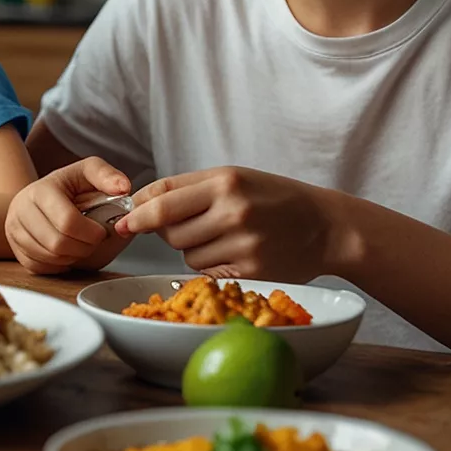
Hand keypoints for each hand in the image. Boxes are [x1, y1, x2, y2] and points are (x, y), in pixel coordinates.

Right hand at [5, 156, 131, 273]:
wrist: (42, 197)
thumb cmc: (69, 187)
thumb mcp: (88, 172)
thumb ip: (107, 176)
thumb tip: (123, 187)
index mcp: (41, 190)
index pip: (67, 221)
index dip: (91, 233)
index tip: (101, 231)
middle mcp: (21, 209)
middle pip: (57, 243)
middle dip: (84, 247)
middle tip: (92, 240)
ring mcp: (14, 229)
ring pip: (49, 257)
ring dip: (72, 256)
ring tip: (80, 244)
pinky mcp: (14, 247)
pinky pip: (39, 267)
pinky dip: (58, 264)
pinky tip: (66, 251)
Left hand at [116, 166, 334, 281]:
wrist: (327, 226)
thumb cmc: (274, 198)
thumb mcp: (234, 178)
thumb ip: (187, 189)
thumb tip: (138, 206)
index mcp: (224, 181)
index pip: (162, 199)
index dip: (136, 212)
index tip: (122, 220)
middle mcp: (233, 211)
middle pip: (168, 231)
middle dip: (168, 231)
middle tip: (193, 224)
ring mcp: (244, 243)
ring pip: (186, 255)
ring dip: (193, 249)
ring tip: (222, 236)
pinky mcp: (252, 270)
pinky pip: (207, 272)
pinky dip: (211, 265)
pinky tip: (234, 252)